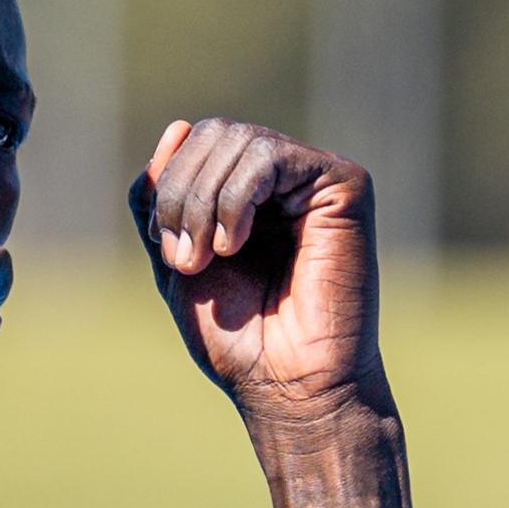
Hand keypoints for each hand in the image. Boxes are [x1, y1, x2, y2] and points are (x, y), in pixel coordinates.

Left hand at [128, 118, 383, 420]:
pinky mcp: (344, 184)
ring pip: (238, 139)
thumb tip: (176, 126)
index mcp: (244, 191)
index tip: (169, 252)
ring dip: (204, 202)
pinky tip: (235, 244)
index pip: (193, 141)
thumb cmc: (235, 335)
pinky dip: (236, 198)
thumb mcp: (174, 260)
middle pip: (213, 132)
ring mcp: (314, 178)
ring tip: (211, 258)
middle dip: (181, 195)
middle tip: (186, 259)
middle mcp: (282, 178)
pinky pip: (269, 156)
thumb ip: (164, 197)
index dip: (167, 188)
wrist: (284, 381)